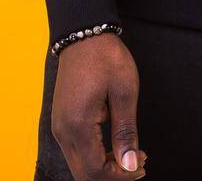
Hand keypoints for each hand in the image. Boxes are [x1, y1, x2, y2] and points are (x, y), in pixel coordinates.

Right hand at [50, 33, 148, 180]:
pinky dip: (95, 156)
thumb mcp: (124, 93)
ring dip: (104, 167)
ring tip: (130, 153)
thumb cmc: (105, 58)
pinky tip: (113, 145)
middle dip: (112, 175)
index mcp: (77, 125)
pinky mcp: (61, 121)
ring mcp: (59, 126)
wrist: (83, 34)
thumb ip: (126, 132)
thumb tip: (130, 164)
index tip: (142, 165)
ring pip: (79, 165)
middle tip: (139, 162)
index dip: (120, 175)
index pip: (95, 171)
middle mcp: (63, 131)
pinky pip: (76, 151)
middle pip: (84, 174)